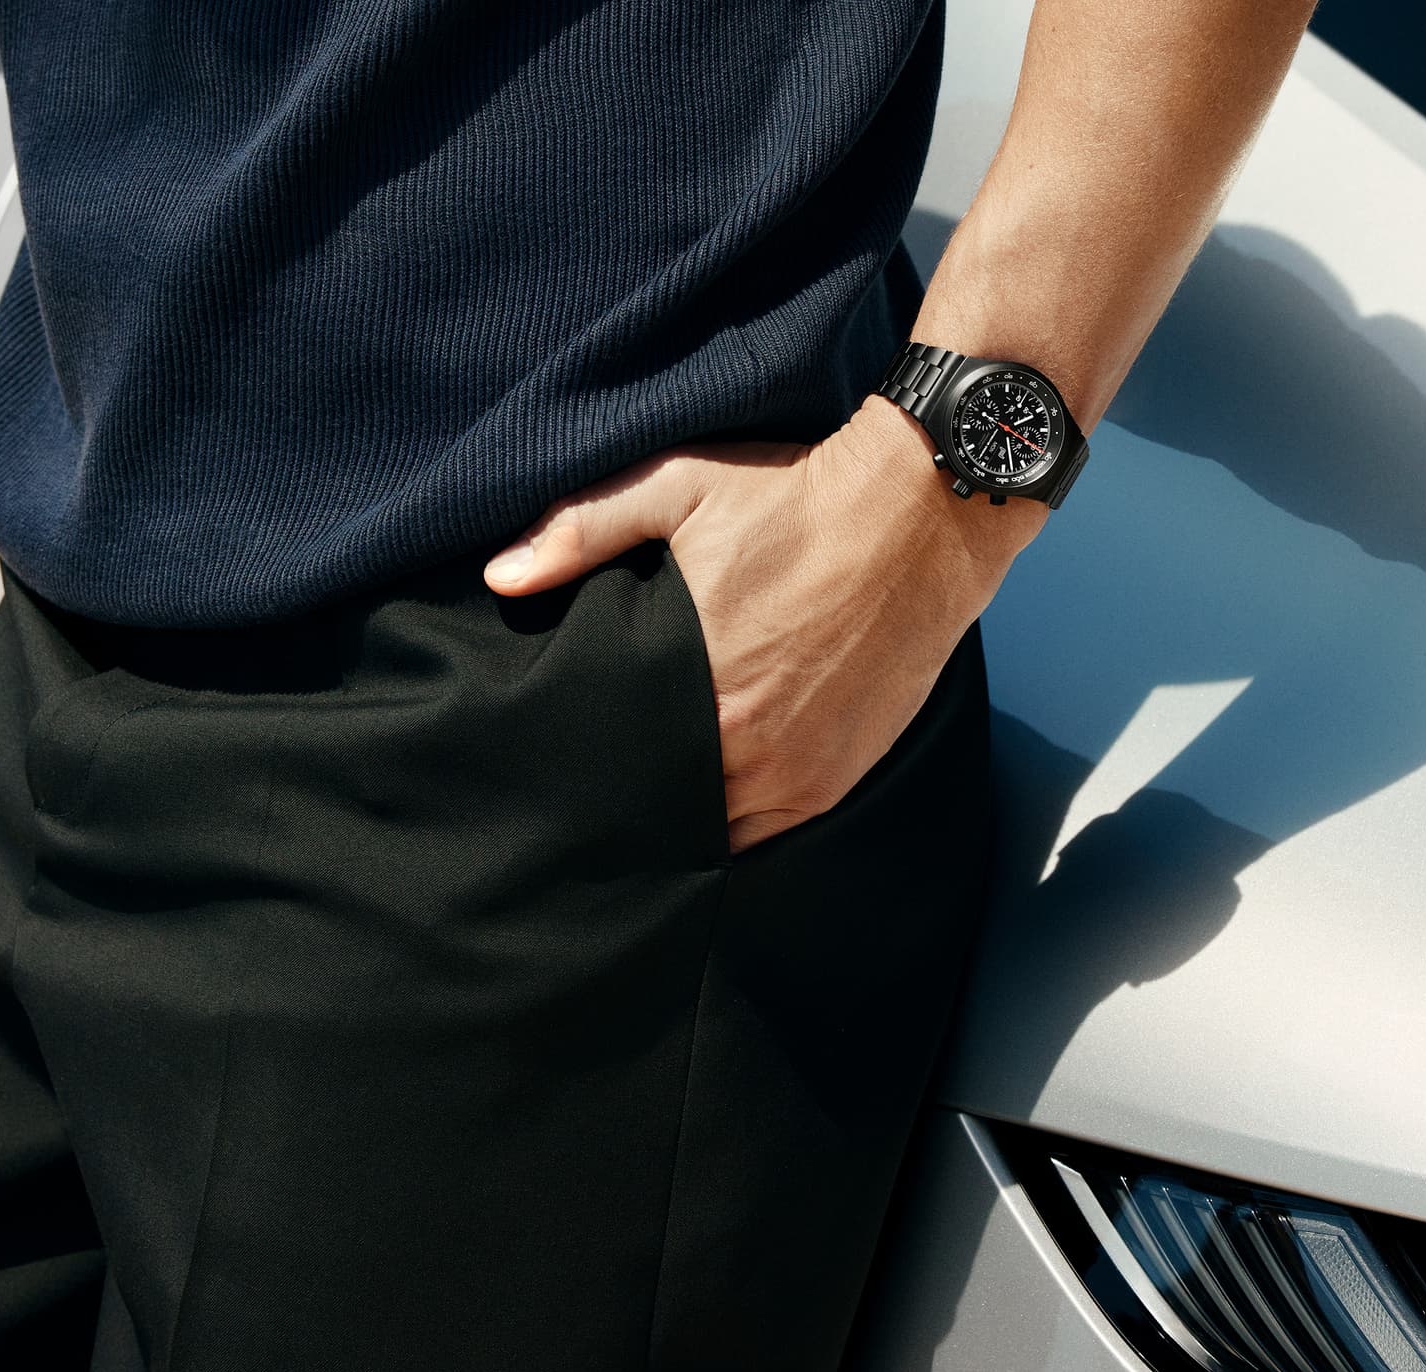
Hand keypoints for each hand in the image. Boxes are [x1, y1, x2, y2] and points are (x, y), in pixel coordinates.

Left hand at [483, 400, 1042, 852]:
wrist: (924, 515)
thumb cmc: (798, 497)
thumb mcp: (679, 488)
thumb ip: (582, 530)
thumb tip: (501, 577)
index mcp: (698, 689)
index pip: (620, 769)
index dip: (590, 775)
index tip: (566, 767)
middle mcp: (750, 749)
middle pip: (665, 809)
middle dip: (633, 799)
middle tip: (600, 785)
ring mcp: (801, 771)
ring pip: (719, 830)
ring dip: (689, 814)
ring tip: (655, 791)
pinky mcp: (840, 776)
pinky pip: (773, 827)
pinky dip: (743, 816)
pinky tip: (717, 791)